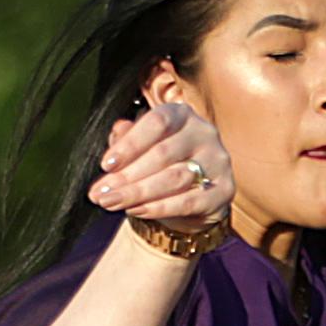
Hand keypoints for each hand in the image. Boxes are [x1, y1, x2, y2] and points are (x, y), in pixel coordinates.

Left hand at [91, 103, 233, 236]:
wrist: (190, 200)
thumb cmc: (160, 166)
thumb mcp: (141, 148)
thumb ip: (127, 140)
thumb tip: (115, 136)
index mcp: (182, 115)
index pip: (157, 122)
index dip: (130, 144)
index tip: (105, 165)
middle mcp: (204, 133)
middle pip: (162, 153)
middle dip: (127, 176)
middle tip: (101, 193)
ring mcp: (218, 161)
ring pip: (174, 178)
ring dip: (138, 193)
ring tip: (112, 203)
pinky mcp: (224, 190)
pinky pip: (188, 201)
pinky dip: (158, 207)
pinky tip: (136, 210)